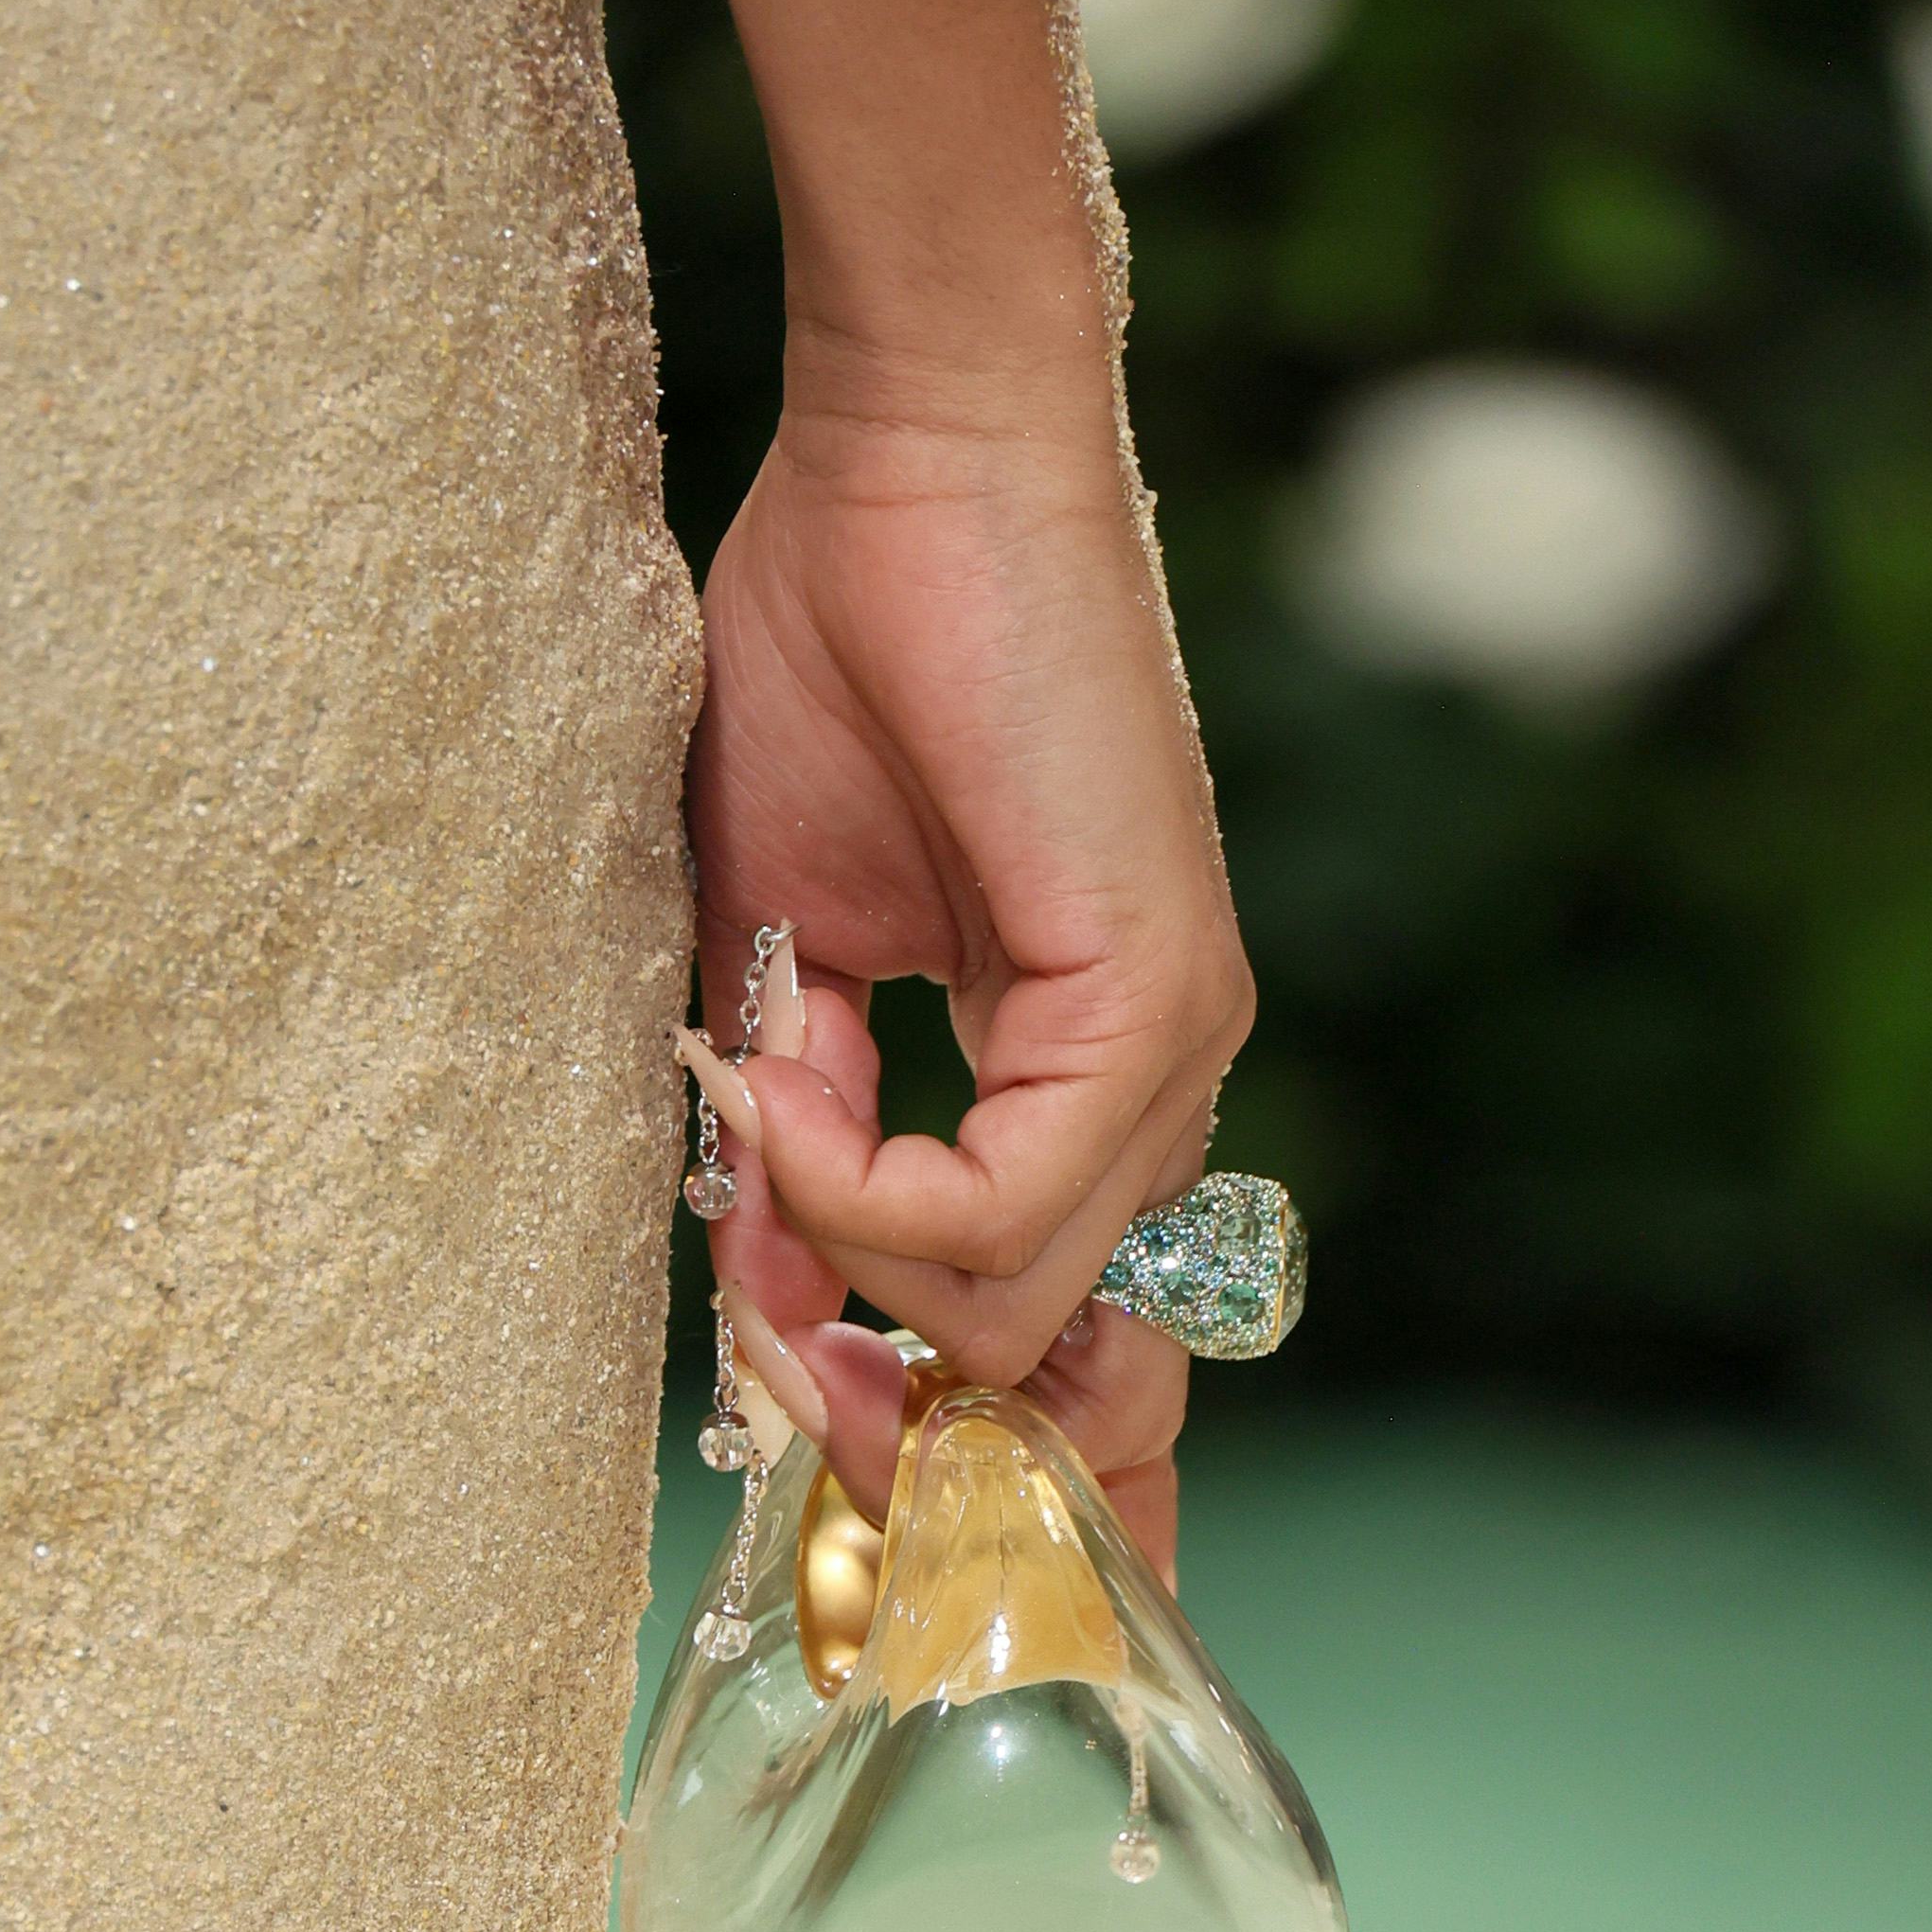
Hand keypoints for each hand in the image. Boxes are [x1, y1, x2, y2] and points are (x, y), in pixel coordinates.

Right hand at [683, 398, 1254, 1580]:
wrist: (911, 453)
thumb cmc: (840, 645)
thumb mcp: (780, 943)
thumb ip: (788, 1133)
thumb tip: (761, 1291)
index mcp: (1082, 1077)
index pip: (1078, 1340)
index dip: (983, 1448)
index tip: (852, 1479)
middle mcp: (1155, 1084)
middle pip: (1058, 1370)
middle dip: (912, 1428)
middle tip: (790, 1396)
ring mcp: (1170, 1048)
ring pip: (1017, 1308)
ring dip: (852, 1265)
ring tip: (762, 1134)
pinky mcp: (1150, 998)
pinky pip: (1006, 1211)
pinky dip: (874, 1195)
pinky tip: (794, 1094)